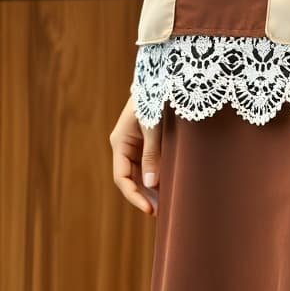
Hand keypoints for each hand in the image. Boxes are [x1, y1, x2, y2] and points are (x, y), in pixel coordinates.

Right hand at [109, 93, 161, 215]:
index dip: (135, 196)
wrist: (160, 78)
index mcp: (120, 142)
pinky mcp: (146, 142)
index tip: (150, 210)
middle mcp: (124, 146)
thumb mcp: (153, 126)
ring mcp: (135, 145)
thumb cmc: (154, 98)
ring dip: (152, 189)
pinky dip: (157, 177)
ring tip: (167, 204)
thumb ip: (152, 154)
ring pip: (140, 174)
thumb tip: (152, 184)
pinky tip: (169, 186)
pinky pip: (149, 165)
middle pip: (131, 180)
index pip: (122, 178)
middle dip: (145, 197)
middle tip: (163, 213)